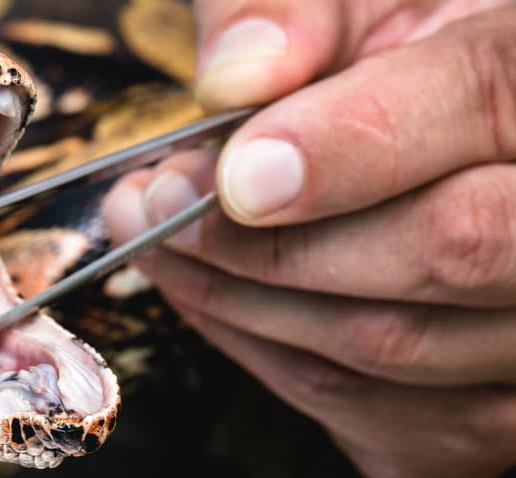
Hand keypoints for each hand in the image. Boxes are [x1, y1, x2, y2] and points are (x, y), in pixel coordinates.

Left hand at [103, 1, 515, 475]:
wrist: (450, 143)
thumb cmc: (409, 60)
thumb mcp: (366, 0)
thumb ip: (304, 12)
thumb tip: (237, 76)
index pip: (487, 100)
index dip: (347, 142)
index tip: (232, 170)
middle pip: (447, 246)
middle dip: (272, 237)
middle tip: (160, 204)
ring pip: (401, 342)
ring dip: (247, 302)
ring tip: (162, 244)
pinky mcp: (498, 412)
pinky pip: (386, 414)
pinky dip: (273, 357)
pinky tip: (213, 300)